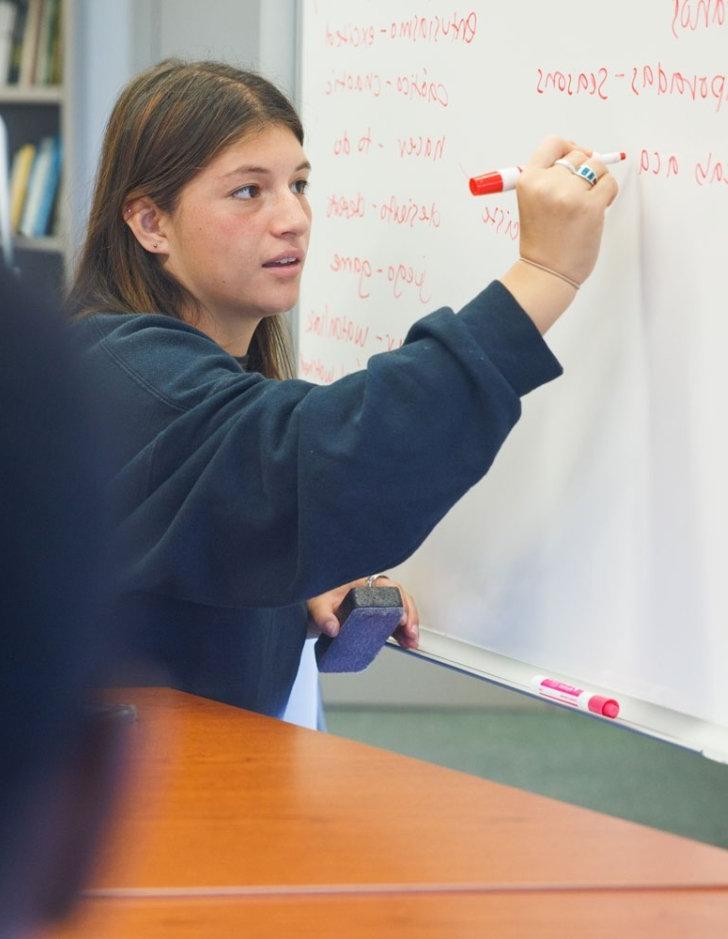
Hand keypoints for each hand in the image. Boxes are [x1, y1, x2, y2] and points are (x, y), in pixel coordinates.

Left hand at [306, 576, 419, 649]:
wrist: (313, 604)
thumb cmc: (317, 595)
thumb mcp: (317, 603)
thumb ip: (323, 615)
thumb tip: (333, 628)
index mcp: (362, 580)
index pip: (388, 586)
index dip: (398, 601)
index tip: (401, 618)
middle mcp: (372, 589)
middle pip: (399, 598)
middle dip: (409, 616)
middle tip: (411, 634)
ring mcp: (375, 603)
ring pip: (399, 610)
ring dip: (408, 626)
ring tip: (412, 642)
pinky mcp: (374, 615)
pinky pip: (393, 620)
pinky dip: (401, 631)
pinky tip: (406, 642)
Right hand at [517, 135, 618, 285]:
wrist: (547, 272)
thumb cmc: (542, 241)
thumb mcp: (532, 202)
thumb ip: (548, 178)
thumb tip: (581, 154)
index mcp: (529, 180)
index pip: (553, 144)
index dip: (568, 147)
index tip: (575, 156)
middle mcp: (547, 184)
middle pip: (577, 154)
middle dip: (584, 170)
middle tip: (581, 190)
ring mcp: (569, 194)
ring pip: (596, 166)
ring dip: (598, 180)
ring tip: (589, 200)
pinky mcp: (590, 206)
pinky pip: (609, 183)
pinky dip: (608, 193)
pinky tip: (599, 208)